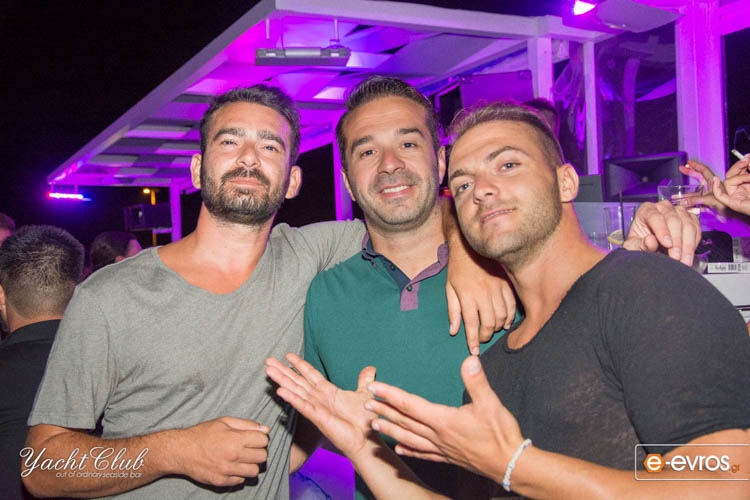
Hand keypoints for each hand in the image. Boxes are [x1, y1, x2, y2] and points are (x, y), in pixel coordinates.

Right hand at [175, 416, 269, 486]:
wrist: (181, 451)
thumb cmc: (203, 434)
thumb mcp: (224, 421)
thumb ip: (247, 424)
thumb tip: (266, 429)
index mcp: (235, 439)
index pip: (264, 441)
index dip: (260, 439)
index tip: (254, 439)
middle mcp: (233, 455)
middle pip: (262, 457)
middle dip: (258, 451)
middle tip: (249, 449)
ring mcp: (227, 470)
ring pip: (254, 471)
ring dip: (251, 465)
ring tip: (242, 459)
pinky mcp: (221, 481)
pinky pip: (241, 481)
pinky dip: (239, 474)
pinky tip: (232, 467)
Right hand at [265, 353, 377, 458]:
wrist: (366, 438)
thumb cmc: (364, 420)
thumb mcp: (364, 394)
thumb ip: (364, 380)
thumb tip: (370, 368)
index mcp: (328, 391)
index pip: (310, 374)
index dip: (299, 364)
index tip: (287, 355)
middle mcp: (319, 398)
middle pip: (297, 381)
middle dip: (283, 371)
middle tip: (268, 361)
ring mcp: (316, 407)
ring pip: (296, 390)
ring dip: (282, 380)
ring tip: (269, 370)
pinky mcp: (318, 417)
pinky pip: (303, 406)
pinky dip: (292, 398)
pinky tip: (280, 391)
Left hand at [366, 356, 524, 481]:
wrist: (511, 465)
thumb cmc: (501, 434)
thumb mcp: (491, 404)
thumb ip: (477, 381)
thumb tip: (469, 359)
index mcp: (443, 420)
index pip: (410, 404)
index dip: (390, 395)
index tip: (374, 388)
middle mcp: (437, 435)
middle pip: (404, 421)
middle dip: (383, 411)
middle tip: (364, 404)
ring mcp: (441, 448)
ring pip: (409, 438)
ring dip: (390, 430)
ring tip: (373, 425)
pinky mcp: (448, 457)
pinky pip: (422, 454)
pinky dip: (409, 450)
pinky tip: (399, 448)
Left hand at [446, 257, 515, 354]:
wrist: (469, 248)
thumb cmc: (457, 270)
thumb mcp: (449, 289)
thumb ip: (453, 311)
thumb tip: (454, 331)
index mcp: (467, 295)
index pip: (471, 324)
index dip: (473, 340)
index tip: (474, 351)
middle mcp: (483, 293)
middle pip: (489, 323)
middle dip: (486, 336)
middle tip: (482, 339)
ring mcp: (496, 288)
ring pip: (502, 316)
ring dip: (498, 327)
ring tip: (492, 330)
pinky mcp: (505, 284)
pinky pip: (512, 305)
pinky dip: (510, 316)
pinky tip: (506, 323)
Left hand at [623, 200, 699, 265]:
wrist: (650, 247)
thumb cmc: (640, 243)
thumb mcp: (634, 246)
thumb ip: (640, 244)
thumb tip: (650, 241)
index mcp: (646, 210)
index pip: (655, 217)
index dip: (662, 231)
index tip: (667, 244)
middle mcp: (663, 207)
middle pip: (674, 220)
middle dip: (677, 241)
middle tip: (675, 256)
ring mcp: (678, 211)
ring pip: (688, 224)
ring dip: (688, 244)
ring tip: (684, 260)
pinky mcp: (690, 218)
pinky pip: (696, 229)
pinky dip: (694, 243)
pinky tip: (689, 254)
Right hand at [681, 158, 749, 217]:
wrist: (732, 215)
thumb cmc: (726, 204)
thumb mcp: (710, 199)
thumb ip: (695, 200)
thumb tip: (682, 201)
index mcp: (713, 183)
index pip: (704, 171)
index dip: (696, 166)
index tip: (688, 162)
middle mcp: (710, 188)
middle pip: (698, 178)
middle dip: (689, 173)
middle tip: (681, 168)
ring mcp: (708, 196)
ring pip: (694, 194)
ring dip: (684, 195)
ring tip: (675, 196)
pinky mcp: (707, 205)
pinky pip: (695, 204)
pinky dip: (689, 205)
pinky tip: (682, 207)